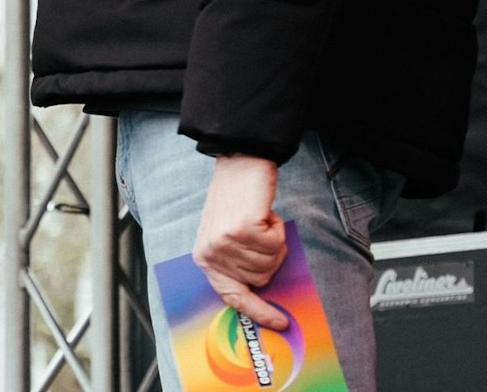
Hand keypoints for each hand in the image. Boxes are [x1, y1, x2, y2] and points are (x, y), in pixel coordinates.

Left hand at [192, 155, 289, 331]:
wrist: (238, 164)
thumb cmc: (236, 201)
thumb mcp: (226, 236)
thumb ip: (237, 262)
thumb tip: (261, 287)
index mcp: (205, 260)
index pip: (233, 297)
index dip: (258, 312)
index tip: (280, 322)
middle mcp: (212, 255)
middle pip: (262, 278)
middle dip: (270, 256)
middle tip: (260, 231)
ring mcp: (226, 243)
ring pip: (271, 261)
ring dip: (273, 239)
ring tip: (259, 219)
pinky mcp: (242, 230)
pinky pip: (277, 243)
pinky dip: (278, 227)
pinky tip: (264, 213)